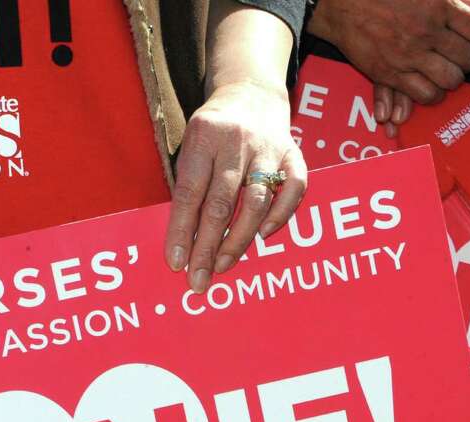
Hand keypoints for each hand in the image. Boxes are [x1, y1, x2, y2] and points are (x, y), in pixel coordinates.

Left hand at [164, 81, 307, 293]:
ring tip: (223, 265)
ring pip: (255, 202)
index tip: (176, 262)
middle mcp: (236, 142)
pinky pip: (293, 189)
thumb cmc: (212, 133)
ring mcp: (268, 148)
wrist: (250, 93)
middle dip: (207, 247)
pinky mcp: (293, 154)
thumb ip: (187, 189)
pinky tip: (264, 235)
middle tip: (199, 279)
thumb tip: (181, 244)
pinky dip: (280, 215)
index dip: (181, 231)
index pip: (189, 193)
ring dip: (238, 240)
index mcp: (203, 137)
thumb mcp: (190, 149)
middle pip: (220, 203)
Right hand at [309, 0, 469, 104]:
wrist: (342, 3)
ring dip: (451, 81)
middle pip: (466, 59)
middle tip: (462, 62)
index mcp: (440, 5)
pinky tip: (431, 90)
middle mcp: (428, 31)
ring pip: (448, 80)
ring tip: (447, 76)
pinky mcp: (391, 72)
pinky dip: (432, 95)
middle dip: (468, 63)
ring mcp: (409, 54)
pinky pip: (423, 94)